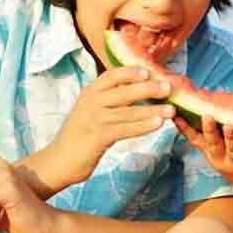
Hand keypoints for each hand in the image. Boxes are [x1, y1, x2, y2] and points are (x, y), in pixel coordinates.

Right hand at [45, 67, 175, 187]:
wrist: (59, 160)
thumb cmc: (81, 134)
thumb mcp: (91, 109)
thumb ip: (109, 98)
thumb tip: (139, 88)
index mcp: (90, 92)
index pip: (113, 75)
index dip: (132, 72)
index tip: (150, 71)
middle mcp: (91, 102)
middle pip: (125, 91)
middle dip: (149, 88)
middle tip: (169, 88)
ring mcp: (94, 118)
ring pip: (129, 112)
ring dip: (152, 110)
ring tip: (172, 110)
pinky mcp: (98, 136)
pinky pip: (126, 129)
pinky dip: (144, 126)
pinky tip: (158, 124)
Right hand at [175, 114, 232, 194]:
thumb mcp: (218, 150)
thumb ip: (209, 134)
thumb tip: (202, 108)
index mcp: (210, 152)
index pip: (195, 139)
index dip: (185, 128)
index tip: (174, 115)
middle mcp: (220, 157)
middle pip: (213, 143)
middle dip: (209, 130)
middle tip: (206, 116)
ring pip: (231, 148)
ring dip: (229, 137)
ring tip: (228, 126)